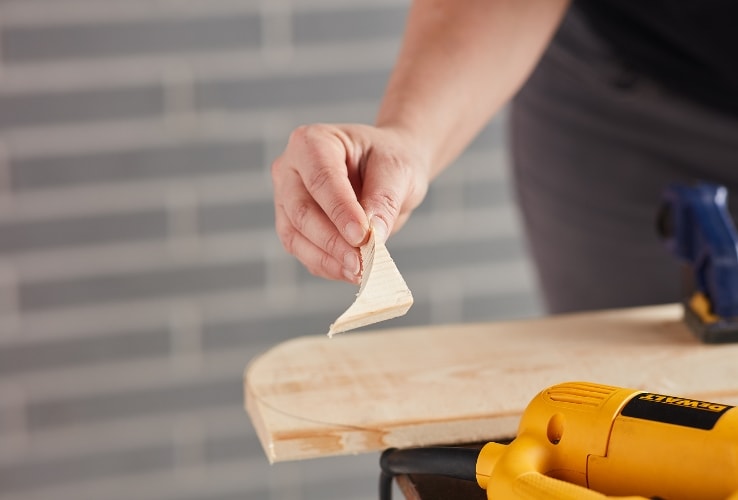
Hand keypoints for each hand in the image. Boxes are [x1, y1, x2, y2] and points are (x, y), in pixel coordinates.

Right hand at [272, 123, 429, 282]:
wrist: (388, 172)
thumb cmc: (390, 162)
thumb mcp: (398, 171)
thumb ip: (384, 200)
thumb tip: (371, 236)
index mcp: (312, 142)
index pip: (321, 180)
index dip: (340, 211)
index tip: (362, 237)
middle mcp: (290, 169)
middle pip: (301, 211)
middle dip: (333, 242)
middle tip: (363, 262)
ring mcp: (286, 200)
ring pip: (295, 237)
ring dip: (328, 259)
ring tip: (360, 271)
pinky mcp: (293, 227)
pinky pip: (303, 253)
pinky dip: (327, 266)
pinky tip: (352, 272)